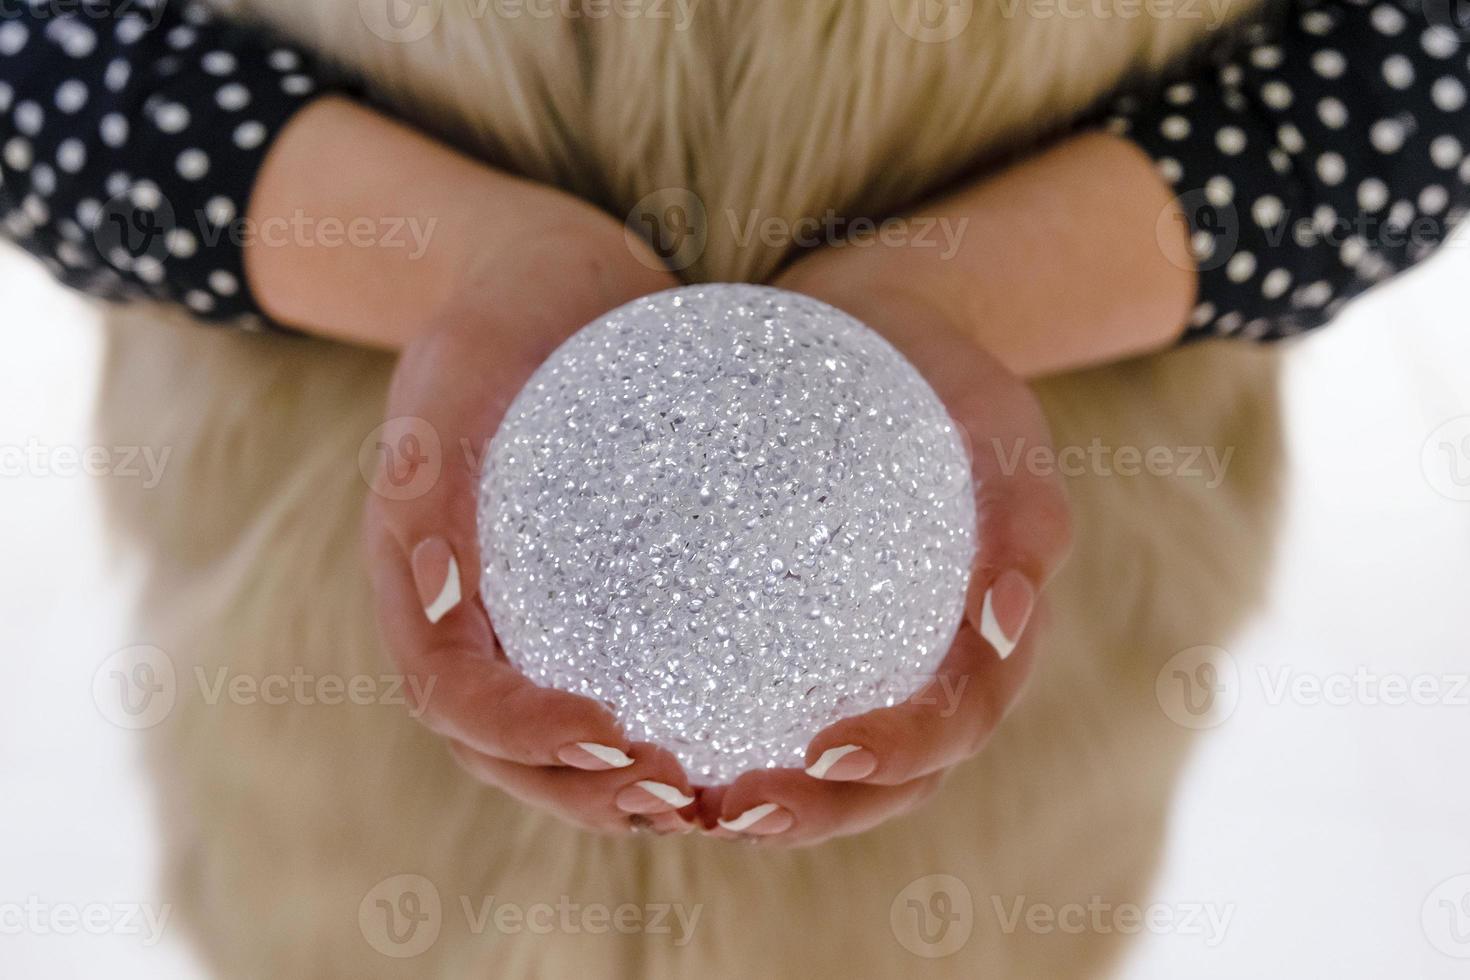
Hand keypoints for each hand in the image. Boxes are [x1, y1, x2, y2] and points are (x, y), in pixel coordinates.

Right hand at [363, 206, 702, 834]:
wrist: (550, 276)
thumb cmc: (499, 311)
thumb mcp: (457, 366)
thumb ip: (425, 478)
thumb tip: (434, 599)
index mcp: (416, 580)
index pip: (453, 695)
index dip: (521, 736)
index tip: (611, 737)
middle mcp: (467, 617)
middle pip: (506, 751)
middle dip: (584, 795)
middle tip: (681, 798)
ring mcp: (529, 615)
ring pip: (563, 740)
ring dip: (627, 789)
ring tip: (713, 799)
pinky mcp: (594, 600)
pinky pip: (625, 677)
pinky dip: (673, 722)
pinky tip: (749, 732)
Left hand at [697, 260, 1073, 845]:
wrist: (876, 333)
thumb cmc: (943, 375)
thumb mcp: (998, 420)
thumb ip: (1020, 516)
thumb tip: (1004, 625)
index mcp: (984, 634)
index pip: (955, 721)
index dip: (901, 754)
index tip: (827, 750)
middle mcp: (926, 667)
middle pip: (886, 781)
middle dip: (819, 812)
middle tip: (737, 811)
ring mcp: (863, 660)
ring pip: (825, 769)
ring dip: (768, 803)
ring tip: (686, 806)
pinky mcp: (800, 641)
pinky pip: (765, 704)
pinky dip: (722, 737)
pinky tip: (647, 736)